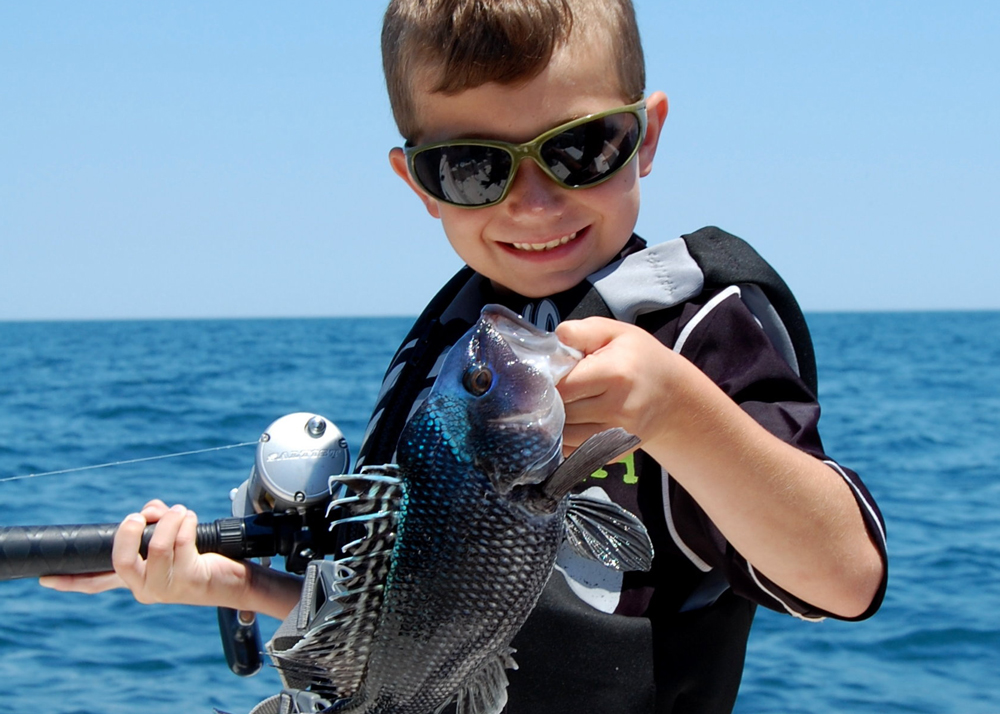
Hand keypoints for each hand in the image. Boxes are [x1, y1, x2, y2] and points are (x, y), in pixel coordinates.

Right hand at [40, 499, 248, 607]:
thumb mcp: (170, 541)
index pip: (98, 583)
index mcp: (136, 580)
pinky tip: (190, 518)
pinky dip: (184, 521)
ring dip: (168, 519)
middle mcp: (146, 589)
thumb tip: (148, 512)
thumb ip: (153, 525)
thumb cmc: (202, 558)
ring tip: (179, 512)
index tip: (46, 577)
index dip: (71, 580)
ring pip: (157, 546)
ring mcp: (167, 587)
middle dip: (129, 531)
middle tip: (140, 516)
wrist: (235, 582)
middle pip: (121, 561)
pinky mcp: (190, 579)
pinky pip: (181, 542)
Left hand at [555, 317, 689, 452]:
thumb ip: (584, 331)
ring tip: (564, 405)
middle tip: (555, 390)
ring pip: (566, 435)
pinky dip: (567, 440)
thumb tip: (559, 334)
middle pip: (563, 412)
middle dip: (552, 401)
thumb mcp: (617, 333)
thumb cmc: (640, 359)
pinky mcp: (617, 451)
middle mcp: (618, 408)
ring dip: (558, 422)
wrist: (673, 396)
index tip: (550, 374)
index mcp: (615, 374)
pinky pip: (576, 451)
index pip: (564, 386)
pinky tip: (573, 423)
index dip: (550, 381)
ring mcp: (619, 434)